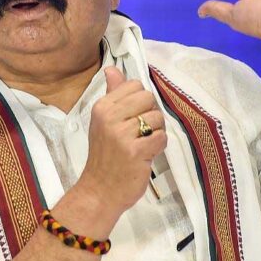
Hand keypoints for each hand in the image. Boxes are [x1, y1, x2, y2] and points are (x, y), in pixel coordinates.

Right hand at [80, 67, 166, 213]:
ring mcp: (122, 134)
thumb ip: (112, 94)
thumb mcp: (103, 122)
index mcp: (101, 107)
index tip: (132, 118)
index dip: (140, 102)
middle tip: (139, 133)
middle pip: (149, 99)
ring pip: (157, 118)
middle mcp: (109, 117)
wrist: (99, 190)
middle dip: (150, 116)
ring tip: (141, 145)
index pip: (135, 86)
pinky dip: (158, 147)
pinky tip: (145, 155)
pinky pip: (161, 137)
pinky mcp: (136, 151)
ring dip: (155, 133)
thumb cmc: (104, 156)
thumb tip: (112, 69)